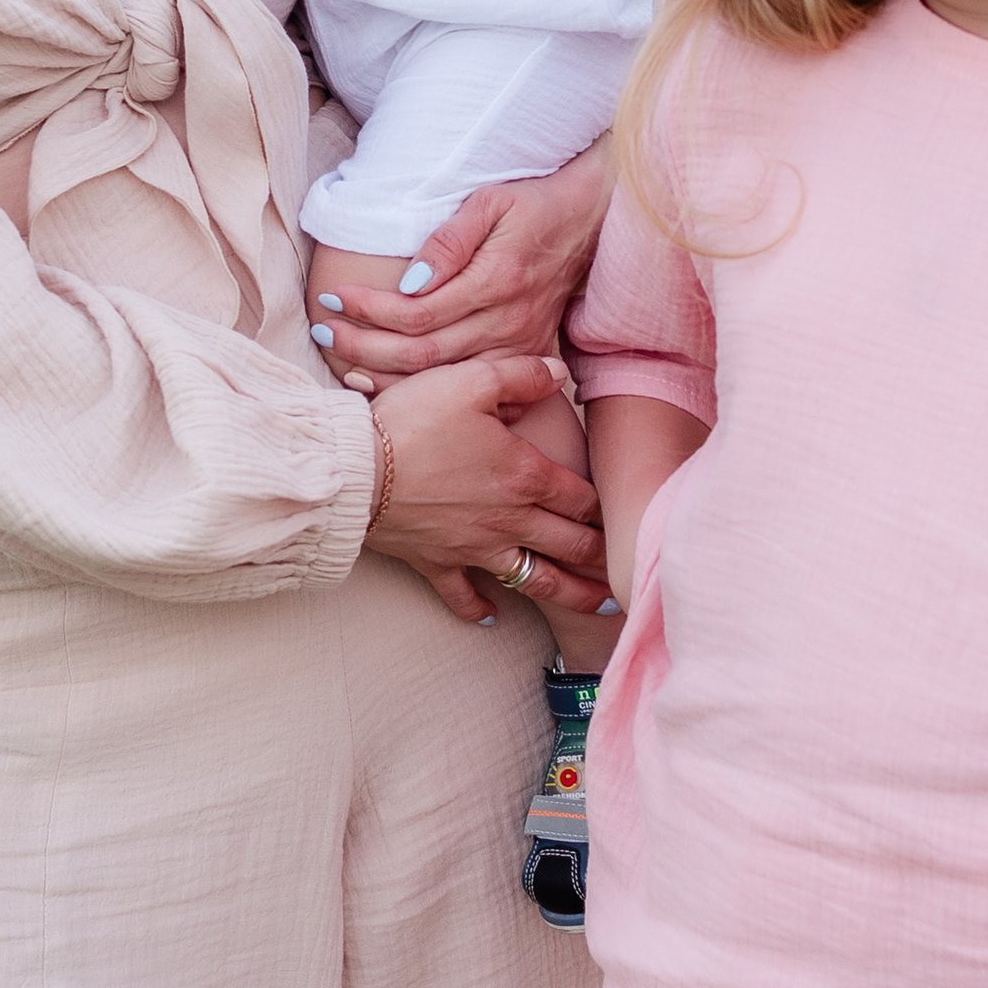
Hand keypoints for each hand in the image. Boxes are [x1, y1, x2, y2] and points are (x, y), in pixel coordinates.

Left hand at [315, 147, 611, 383]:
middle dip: (363, 345)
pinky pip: (469, 386)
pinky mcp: (526, 356)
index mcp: (497, 282)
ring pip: (442, 380)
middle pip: (422, 355)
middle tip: (322, 330)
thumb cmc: (532, 204)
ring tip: (342, 361)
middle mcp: (509, 322)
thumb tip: (410, 281)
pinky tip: (391, 384)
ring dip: (387, 376)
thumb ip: (450, 240)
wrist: (590, 220)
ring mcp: (520, 346)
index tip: (333, 298)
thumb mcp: (491, 201)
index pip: (417, 313)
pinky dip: (426, 390)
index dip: (369, 311)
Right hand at [368, 353, 610, 621]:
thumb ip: (523, 375)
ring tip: (602, 607)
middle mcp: (508, 520)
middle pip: (571, 546)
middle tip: (631, 568)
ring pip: (535, 580)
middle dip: (605, 557)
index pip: (582, 498)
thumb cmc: (414, 420)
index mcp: (524, 476)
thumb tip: (560, 371)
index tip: (632, 517)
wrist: (355, 471)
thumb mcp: (472, 379)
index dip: (609, 508)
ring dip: (572, 595)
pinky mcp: (436, 563)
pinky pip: (463, 596)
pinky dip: (479, 609)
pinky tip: (493, 616)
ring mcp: (473, 548)